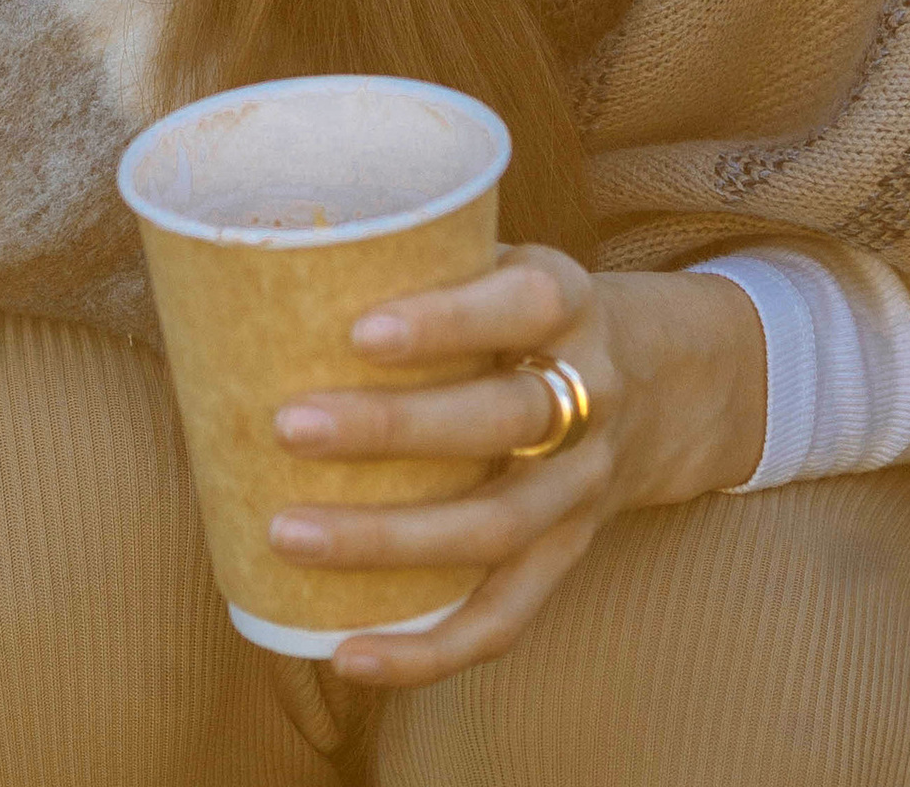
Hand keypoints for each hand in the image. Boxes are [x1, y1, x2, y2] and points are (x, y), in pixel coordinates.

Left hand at [266, 246, 765, 690]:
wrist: (657, 380)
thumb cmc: (522, 306)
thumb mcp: (499, 257)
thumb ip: (415, 259)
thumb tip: (252, 262)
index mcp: (568, 301)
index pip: (524, 304)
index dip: (448, 320)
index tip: (360, 329)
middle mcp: (589, 394)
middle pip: (501, 420)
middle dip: (392, 428)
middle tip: (288, 425)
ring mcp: (583, 485)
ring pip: (496, 527)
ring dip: (388, 539)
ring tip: (287, 534)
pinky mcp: (568, 555)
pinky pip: (506, 617)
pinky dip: (428, 647)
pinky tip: (349, 652)